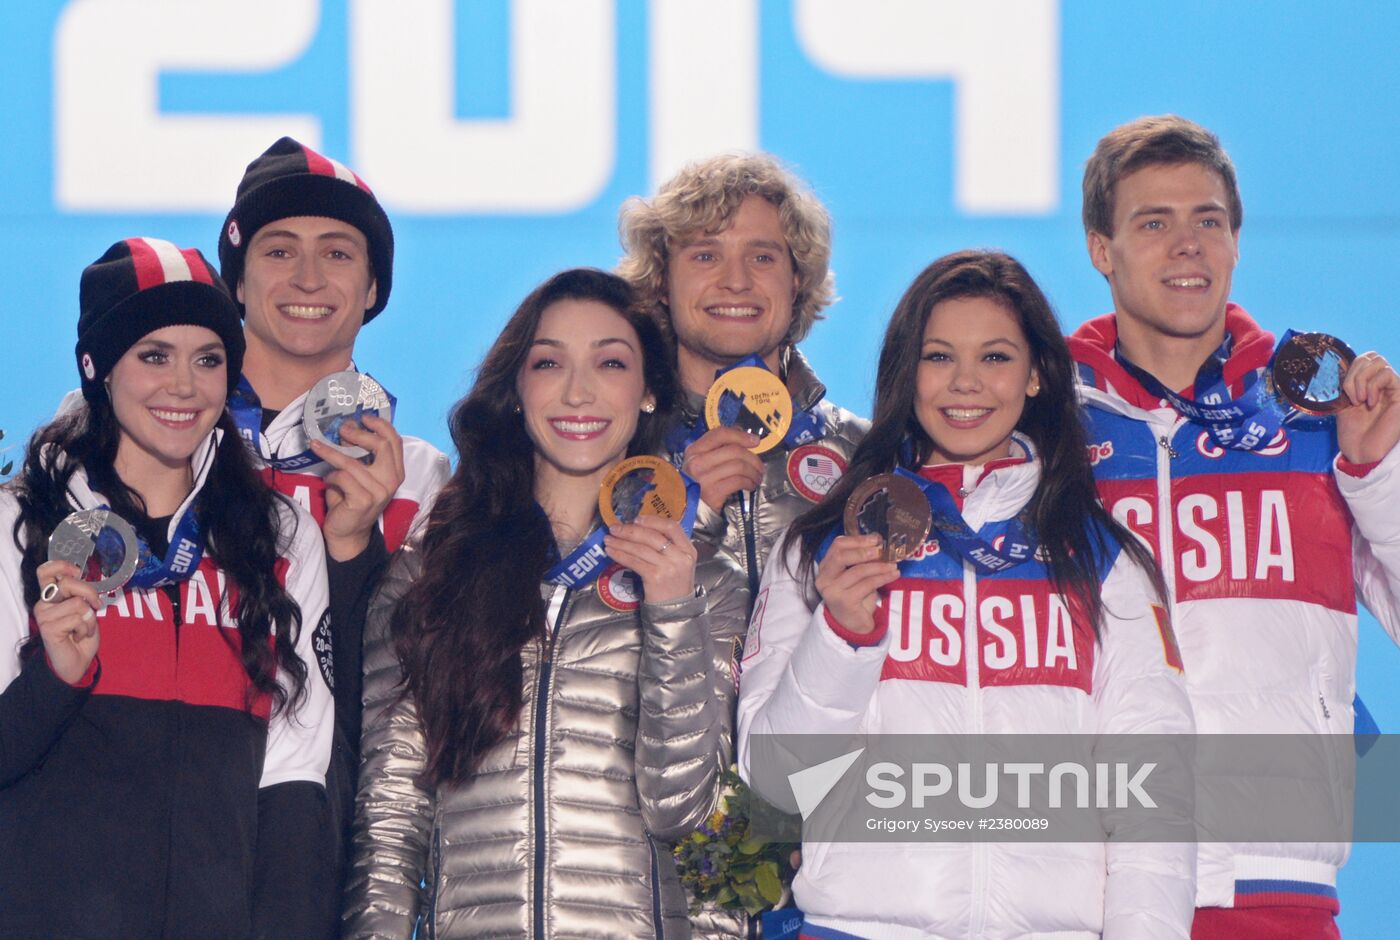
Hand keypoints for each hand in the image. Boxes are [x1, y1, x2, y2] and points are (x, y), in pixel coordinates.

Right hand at [32, 560, 100, 684]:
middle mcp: (43, 604)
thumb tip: (83, 577)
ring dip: (90, 617)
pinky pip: (77, 619)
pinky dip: (86, 627)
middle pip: (67, 583)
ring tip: (84, 628)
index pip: (45, 571)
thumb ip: (80, 594)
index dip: (61, 566)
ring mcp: (44, 616)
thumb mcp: (84, 609)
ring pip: (77, 603)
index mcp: (51, 596)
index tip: (77, 572)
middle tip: (96, 605)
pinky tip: (78, 636)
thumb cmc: (81, 633)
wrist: (77, 662)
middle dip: (89, 592)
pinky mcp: (48, 628)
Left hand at [309, 414, 405, 560]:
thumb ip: (358, 455)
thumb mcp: (359, 474)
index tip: (363, 418)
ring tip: (317, 446)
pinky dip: (331, 475)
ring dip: (331, 452)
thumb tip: (346, 429)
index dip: (380, 425)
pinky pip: (343, 476)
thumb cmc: (351, 499)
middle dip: (358, 434)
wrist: (347, 533)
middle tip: (341, 429)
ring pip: (353, 461)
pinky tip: (327, 480)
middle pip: (380, 445)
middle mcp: (392, 481)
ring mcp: (379, 491)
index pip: (395, 441)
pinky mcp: (364, 500)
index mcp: (395, 472)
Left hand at [603, 516, 696, 603]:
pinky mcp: (655, 577)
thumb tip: (640, 528)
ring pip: (641, 548)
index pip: (672, 527)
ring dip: (622, 542)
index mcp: (688, 549)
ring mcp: (668, 567)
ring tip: (609, 539)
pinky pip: (634, 562)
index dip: (653, 520)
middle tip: (615, 527)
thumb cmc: (674, 583)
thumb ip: (668, 545)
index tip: (637, 518)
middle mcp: (680, 556)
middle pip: (652, 536)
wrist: (675, 609)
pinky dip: (620, 555)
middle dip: (631, 530)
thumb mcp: (679, 562)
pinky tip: (611, 552)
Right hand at [682, 427, 764, 510]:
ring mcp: (704, 478)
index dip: (740, 435)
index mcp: (694, 450)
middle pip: (734, 450)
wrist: (688, 509)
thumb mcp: (702, 462)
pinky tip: (750, 485)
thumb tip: (743, 435)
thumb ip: (718, 447)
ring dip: (753, 471)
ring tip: (757, 477)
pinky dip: (749, 482)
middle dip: (753, 458)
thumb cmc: (699, 483)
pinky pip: (738, 481)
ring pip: (739, 466)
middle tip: (760, 466)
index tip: (755, 440)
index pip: (720, 434)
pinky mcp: (712, 492)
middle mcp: (697, 462)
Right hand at [814, 534, 899, 634]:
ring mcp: (832, 591)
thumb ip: (861, 559)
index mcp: (825, 567)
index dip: (857, 540)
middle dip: (864, 551)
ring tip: (893, 565)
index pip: (837, 545)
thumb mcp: (856, 574)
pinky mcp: (844, 601)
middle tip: (882, 551)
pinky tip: (893, 575)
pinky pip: (867, 584)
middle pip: (841, 556)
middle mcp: (824, 578)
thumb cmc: (856, 596)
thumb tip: (878, 542)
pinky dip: (883, 577)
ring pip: (858, 571)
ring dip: (879, 566)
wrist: (853, 625)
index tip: (876, 539)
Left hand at [1337, 351, 1399, 464]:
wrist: (1362, 452)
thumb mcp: (1342, 403)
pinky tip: (1370, 403)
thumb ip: (1343, 385)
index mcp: (1368, 383)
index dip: (1349, 368)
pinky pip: (1387, 374)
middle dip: (1354, 373)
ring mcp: (1393, 388)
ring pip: (1379, 362)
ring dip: (1361, 380)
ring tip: (1359, 401)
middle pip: (1371, 356)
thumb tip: (1334, 366)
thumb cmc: (1353, 432)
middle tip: (1351, 396)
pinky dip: (1373, 386)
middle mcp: (1382, 383)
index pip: (1362, 358)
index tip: (1342, 391)